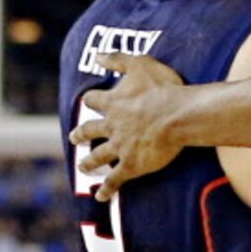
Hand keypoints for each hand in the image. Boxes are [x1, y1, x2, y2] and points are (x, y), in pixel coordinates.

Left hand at [69, 54, 187, 198]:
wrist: (176, 116)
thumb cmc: (162, 88)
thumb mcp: (139, 64)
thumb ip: (117, 59)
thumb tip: (96, 55)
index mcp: (113, 103)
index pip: (94, 100)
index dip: (91, 100)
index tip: (88, 100)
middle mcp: (112, 126)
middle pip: (90, 130)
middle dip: (81, 134)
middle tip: (73, 137)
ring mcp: (120, 147)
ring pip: (98, 156)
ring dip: (89, 163)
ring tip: (82, 167)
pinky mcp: (131, 165)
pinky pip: (115, 180)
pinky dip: (107, 189)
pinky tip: (100, 197)